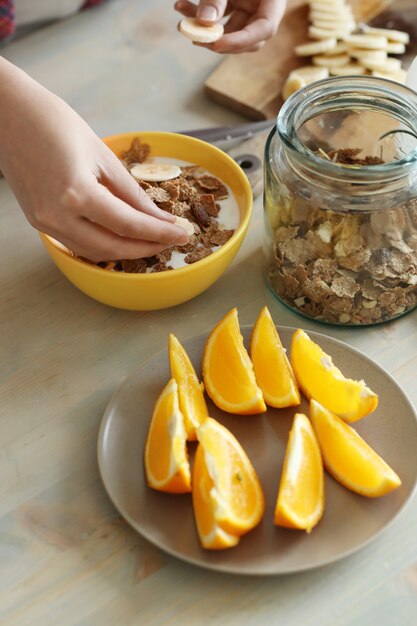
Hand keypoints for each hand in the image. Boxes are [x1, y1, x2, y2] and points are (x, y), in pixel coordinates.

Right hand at [0, 59, 188, 261]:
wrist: (6, 114)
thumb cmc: (52, 122)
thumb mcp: (102, 154)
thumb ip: (130, 192)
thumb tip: (157, 216)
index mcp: (76, 193)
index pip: (128, 225)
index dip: (159, 233)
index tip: (181, 235)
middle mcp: (57, 216)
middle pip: (112, 247)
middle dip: (145, 248)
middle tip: (169, 242)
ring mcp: (44, 222)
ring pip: (93, 252)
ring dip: (124, 251)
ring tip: (150, 242)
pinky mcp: (39, 222)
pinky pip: (77, 244)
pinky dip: (102, 246)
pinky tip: (120, 238)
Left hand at [175, 0, 285, 52]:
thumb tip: (205, 21)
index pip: (264, 28)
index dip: (241, 41)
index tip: (216, 44)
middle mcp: (263, 4)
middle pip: (248, 37)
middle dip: (221, 40)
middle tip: (195, 38)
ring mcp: (249, 3)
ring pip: (230, 29)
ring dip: (206, 28)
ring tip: (182, 23)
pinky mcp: (235, 0)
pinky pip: (219, 15)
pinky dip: (201, 14)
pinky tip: (181, 5)